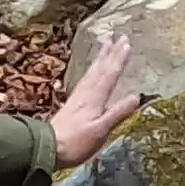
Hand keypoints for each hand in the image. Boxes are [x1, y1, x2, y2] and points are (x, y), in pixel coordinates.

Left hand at [49, 34, 145, 166]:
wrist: (48, 148)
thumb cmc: (76, 142)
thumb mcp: (101, 130)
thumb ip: (118, 113)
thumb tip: (136, 97)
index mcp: (95, 99)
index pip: (110, 74)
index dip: (119, 59)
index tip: (127, 43)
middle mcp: (86, 93)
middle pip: (101, 69)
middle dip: (111, 53)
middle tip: (120, 37)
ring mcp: (78, 97)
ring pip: (92, 72)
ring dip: (101, 58)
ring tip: (107, 45)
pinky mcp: (73, 102)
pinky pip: (86, 79)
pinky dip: (92, 70)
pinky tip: (93, 71)